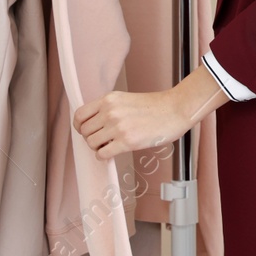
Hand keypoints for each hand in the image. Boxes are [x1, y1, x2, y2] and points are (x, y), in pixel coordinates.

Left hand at [74, 69, 227, 160]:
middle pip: (84, 132)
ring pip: (91, 143)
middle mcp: (110, 112)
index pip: (79, 115)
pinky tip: (115, 151)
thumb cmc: (156, 106)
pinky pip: (102, 154)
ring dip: (99, 147)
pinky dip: (105, 156)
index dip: (80, 126)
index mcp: (109, 99)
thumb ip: (109, 109)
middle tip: (104, 140)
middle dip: (92, 138)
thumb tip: (94, 125)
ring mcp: (118, 127)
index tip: (86, 131)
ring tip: (112, 145)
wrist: (176, 109)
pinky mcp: (127, 142)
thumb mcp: (126, 100)